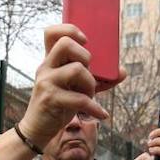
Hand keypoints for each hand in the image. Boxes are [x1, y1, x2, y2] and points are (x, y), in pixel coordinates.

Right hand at [18, 24, 116, 148]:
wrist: (37, 130)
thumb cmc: (58, 105)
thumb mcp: (76, 89)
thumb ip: (96, 79)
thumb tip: (122, 72)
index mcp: (50, 61)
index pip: (51, 33)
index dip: (70, 30)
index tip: (84, 41)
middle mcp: (46, 67)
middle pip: (66, 44)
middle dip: (85, 56)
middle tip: (88, 73)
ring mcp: (46, 82)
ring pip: (76, 69)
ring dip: (91, 84)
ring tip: (90, 96)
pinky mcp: (50, 99)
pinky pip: (79, 98)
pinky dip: (94, 108)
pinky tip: (100, 114)